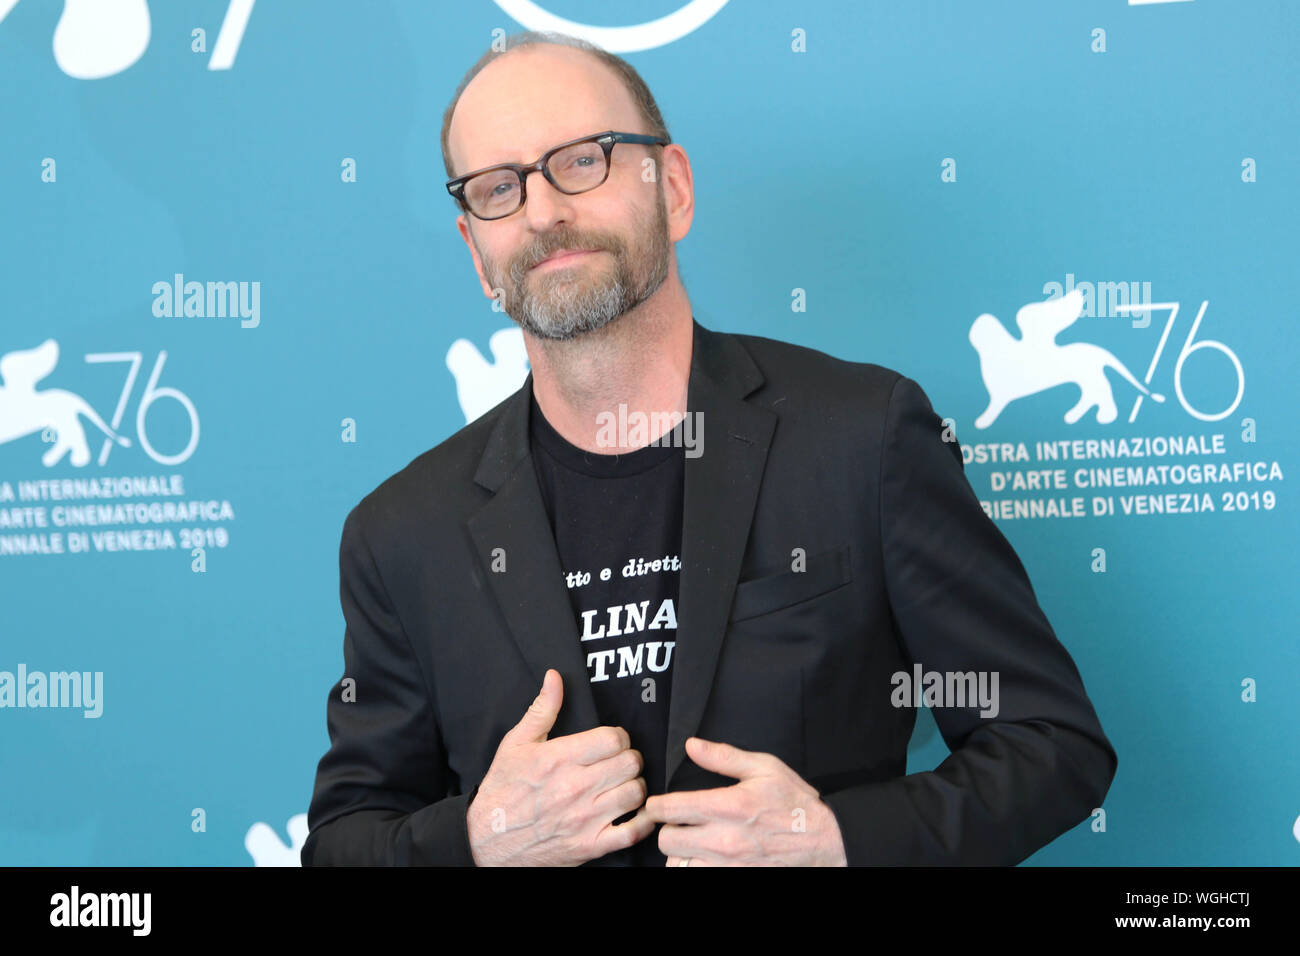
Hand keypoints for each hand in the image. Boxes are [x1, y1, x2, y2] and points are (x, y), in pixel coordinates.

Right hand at [466, 669, 654, 865]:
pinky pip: (633, 832)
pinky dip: (642, 822)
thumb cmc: (502, 789)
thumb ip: (542, 709)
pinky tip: (636, 813)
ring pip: (636, 793)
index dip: (619, 736)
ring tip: (623, 785)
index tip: (612, 741)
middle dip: (629, 758)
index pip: (613, 738)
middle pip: (630, 763)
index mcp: (559, 758)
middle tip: (619, 762)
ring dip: (635, 787)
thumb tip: (555, 677)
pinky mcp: (589, 846)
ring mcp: (584, 819)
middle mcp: (575, 788)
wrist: (485, 840)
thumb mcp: (515, 743)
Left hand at [637, 737, 847, 865]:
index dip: (655, 805)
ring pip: (678, 865)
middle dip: (667, 829)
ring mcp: (728, 866)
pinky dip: (695, 867)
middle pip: (667, 840)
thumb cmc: (794, 802)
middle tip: (677, 822)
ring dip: (681, 853)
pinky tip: (704, 857)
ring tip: (691, 842)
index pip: (669, 809)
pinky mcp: (735, 879)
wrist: (825, 840)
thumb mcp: (764, 768)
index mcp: (728, 806)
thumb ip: (724, 757)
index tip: (658, 804)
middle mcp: (724, 839)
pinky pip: (697, 877)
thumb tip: (692, 746)